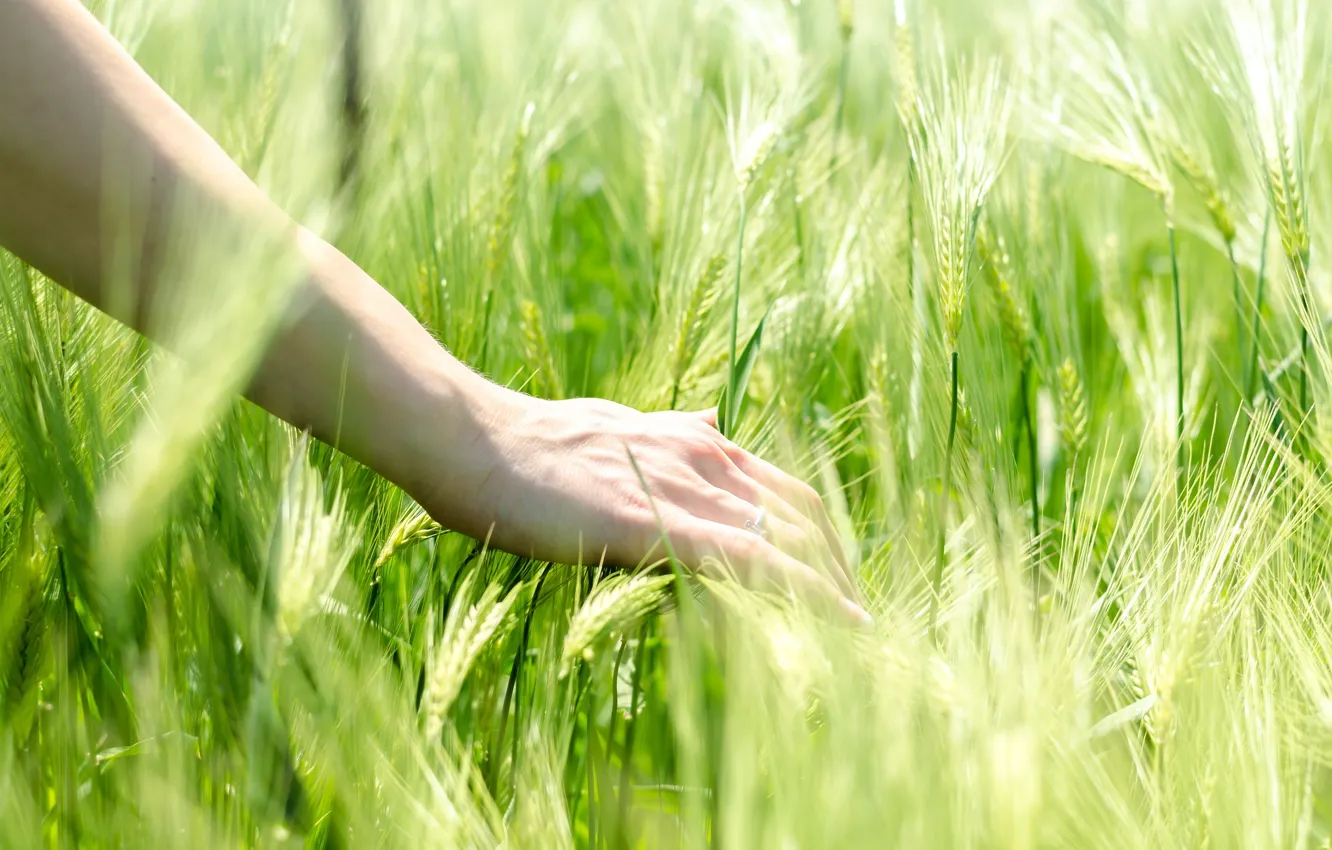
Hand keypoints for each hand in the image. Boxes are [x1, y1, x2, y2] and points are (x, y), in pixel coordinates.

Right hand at [419, 392, 868, 624]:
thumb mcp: (617, 424)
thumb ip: (670, 431)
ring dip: (832, 582)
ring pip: (787, 536)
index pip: (782, 486)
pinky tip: (840, 621)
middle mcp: (703, 456)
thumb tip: (713, 421)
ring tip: (860, 626)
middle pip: (800, 512)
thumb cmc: (531, 442)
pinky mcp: (658, 526)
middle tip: (856, 609)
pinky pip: (752, 560)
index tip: (836, 568)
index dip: (818, 531)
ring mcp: (683, 489)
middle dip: (837, 562)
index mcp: (693, 439)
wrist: (478, 442)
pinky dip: (806, 590)